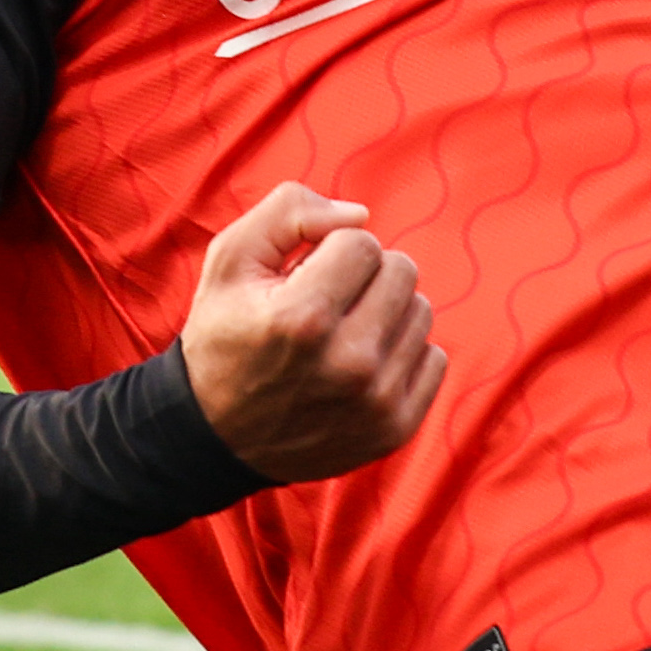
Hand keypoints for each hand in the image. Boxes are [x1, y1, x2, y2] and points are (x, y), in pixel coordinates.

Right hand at [179, 181, 441, 480]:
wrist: (217, 438)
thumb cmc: (224, 338)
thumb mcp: (229, 261)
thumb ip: (288, 211)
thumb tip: (362, 214)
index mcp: (302, 318)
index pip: (363, 242)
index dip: (331, 249)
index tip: (304, 276)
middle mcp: (347, 363)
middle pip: (402, 271)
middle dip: (364, 275)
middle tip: (327, 302)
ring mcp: (376, 401)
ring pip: (420, 311)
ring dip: (385, 312)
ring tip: (341, 333)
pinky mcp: (394, 428)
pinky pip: (434, 359)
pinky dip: (400, 354)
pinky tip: (360, 366)